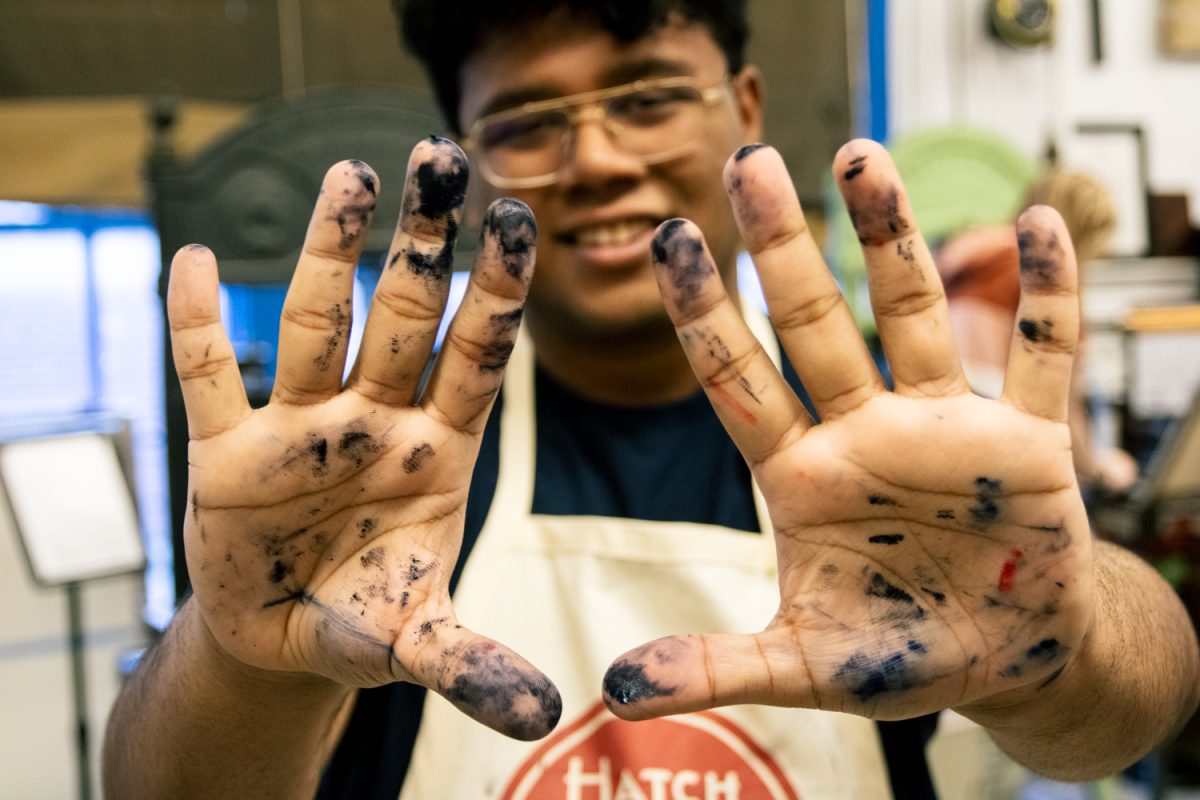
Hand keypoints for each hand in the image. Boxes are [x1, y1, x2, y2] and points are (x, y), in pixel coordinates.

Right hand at [168, 138, 559, 739]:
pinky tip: (188, 262)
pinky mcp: (225, 451)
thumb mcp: (420, 644)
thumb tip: (545, 714)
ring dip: (330, 252)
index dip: (497, 294)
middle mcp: (374, 423)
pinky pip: (207, 377)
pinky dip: (195, 324)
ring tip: (351, 174)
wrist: (283, 644)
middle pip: (403, 316)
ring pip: (316, 324)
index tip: (519, 221)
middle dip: (421, 244)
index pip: (476, 358)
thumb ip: (472, 665)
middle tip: (442, 159)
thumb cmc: (364, 622)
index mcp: (438, 453)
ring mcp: (300, 428)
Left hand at [603, 140, 1091, 720]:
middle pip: (814, 322)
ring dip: (891, 234)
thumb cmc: (899, 655)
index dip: (704, 312)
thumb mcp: (801, 667)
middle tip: (748, 159)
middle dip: (783, 245)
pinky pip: (1046, 356)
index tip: (669, 238)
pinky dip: (1052, 295)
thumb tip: (615, 687)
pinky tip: (1045, 224)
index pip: (738, 379)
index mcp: (801, 477)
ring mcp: (945, 426)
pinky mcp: (1031, 440)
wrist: (1002, 660)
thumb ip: (716, 665)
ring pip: (913, 313)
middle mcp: (865, 432)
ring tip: (860, 152)